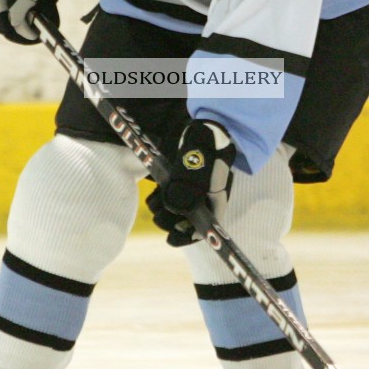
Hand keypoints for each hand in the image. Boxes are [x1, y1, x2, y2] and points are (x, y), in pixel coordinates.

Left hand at [147, 120, 235, 246]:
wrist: (205, 129)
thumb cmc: (207, 147)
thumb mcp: (198, 165)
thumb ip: (188, 187)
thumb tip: (175, 209)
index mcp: (215, 201)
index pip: (205, 228)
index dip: (188, 236)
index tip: (171, 239)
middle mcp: (204, 201)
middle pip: (186, 223)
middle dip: (170, 221)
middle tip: (159, 215)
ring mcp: (192, 193)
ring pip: (175, 213)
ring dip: (162, 212)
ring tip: (155, 203)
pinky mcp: (180, 185)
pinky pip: (168, 201)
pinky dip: (158, 201)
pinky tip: (154, 195)